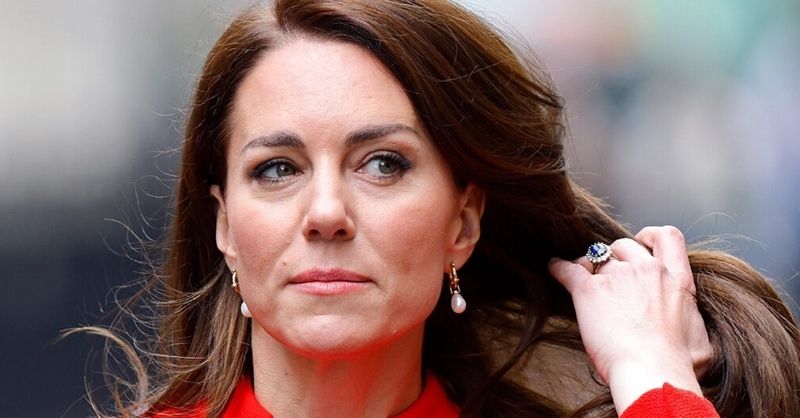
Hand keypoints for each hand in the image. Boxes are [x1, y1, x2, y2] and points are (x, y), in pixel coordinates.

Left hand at [548, 226, 711, 412]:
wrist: (654, 372)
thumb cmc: (678, 365)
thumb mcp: (699, 339)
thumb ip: (689, 321)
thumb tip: (687, 327)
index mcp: (677, 280)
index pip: (668, 237)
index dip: (651, 235)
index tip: (641, 242)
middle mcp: (648, 270)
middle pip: (624, 245)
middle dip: (615, 257)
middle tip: (609, 276)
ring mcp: (618, 277)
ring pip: (596, 258)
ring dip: (590, 268)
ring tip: (584, 280)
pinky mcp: (589, 290)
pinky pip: (568, 269)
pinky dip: (559, 267)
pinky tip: (554, 267)